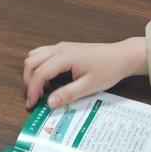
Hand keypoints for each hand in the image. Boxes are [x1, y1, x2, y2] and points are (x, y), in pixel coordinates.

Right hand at [23, 38, 146, 108]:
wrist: (122, 56)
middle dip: (29, 81)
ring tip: (41, 89)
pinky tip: (48, 79)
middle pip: (31, 62)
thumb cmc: (108, 69)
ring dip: (33, 72)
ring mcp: (61, 47)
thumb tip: (49, 103)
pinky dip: (39, 66)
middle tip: (35, 98)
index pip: (39, 73)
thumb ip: (67, 94)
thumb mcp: (89, 86)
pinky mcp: (64, 48)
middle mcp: (59, 49)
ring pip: (34, 56)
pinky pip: (43, 54)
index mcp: (64, 57)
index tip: (32, 104)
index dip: (32, 90)